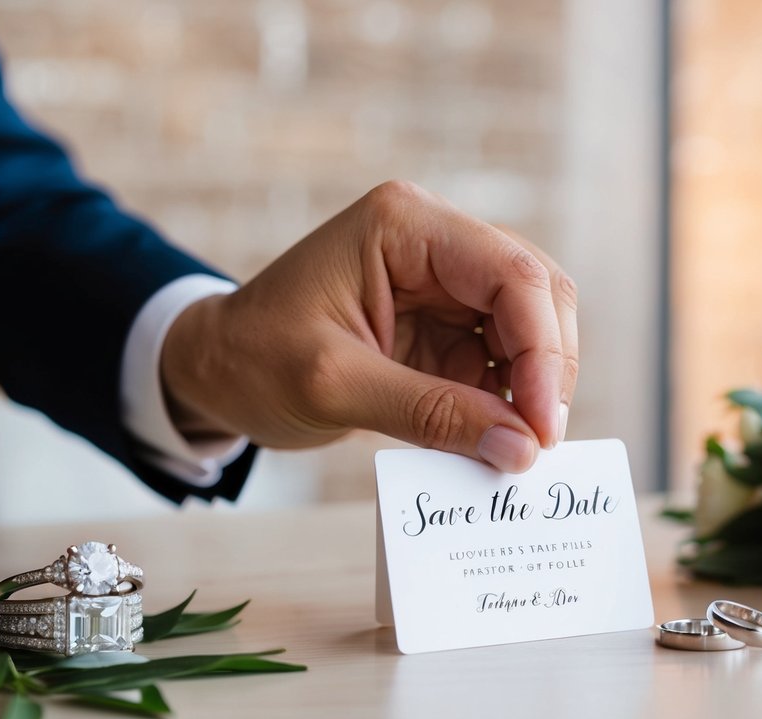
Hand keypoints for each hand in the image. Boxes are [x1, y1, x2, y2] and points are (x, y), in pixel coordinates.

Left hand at [160, 181, 577, 472]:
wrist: (213, 370)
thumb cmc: (253, 360)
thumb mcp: (334, 387)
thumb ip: (431, 414)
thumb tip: (521, 449)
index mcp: (405, 226)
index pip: (510, 273)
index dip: (542, 350)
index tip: (541, 425)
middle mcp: (435, 242)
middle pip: (536, 292)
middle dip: (548, 367)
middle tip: (540, 442)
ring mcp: (445, 283)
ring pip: (532, 325)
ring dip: (534, 386)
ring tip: (520, 447)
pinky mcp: (446, 326)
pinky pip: (502, 358)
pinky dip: (510, 400)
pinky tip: (500, 439)